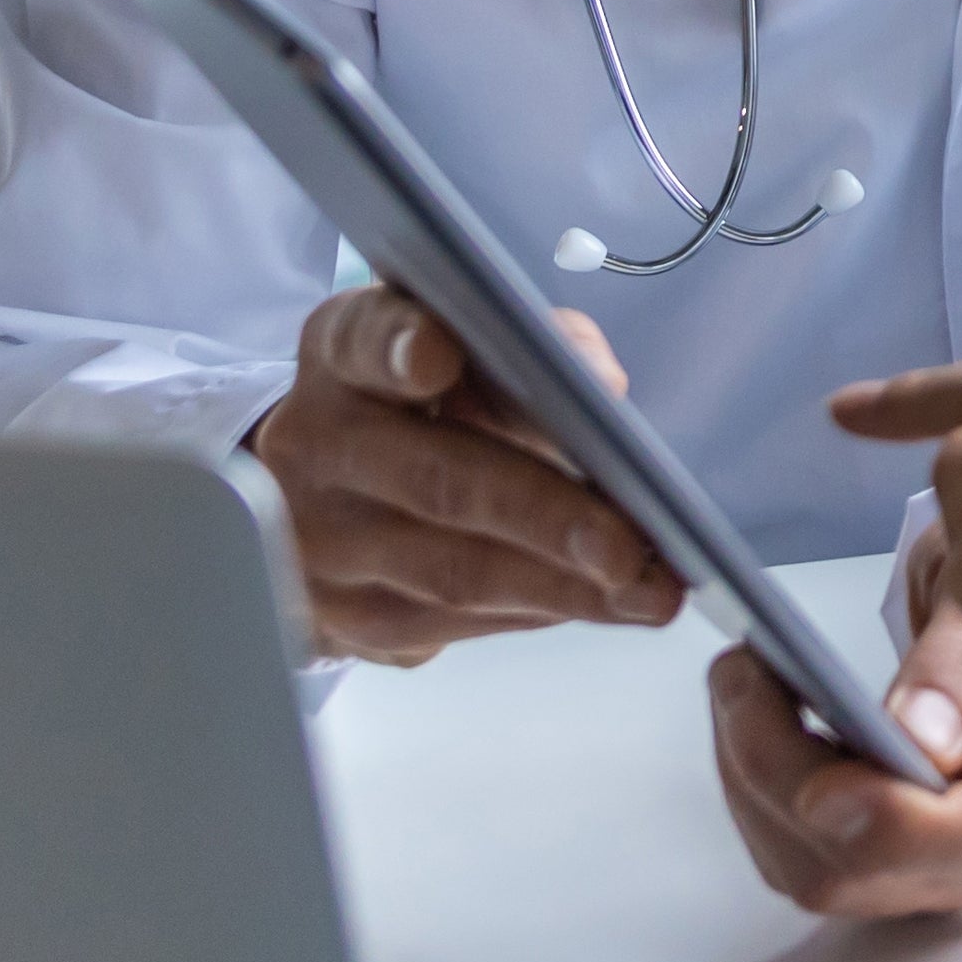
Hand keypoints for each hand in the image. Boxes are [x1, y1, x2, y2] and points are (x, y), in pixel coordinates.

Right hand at [244, 283, 678, 663]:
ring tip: (646, 591)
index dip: (399, 348)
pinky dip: (539, 611)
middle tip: (627, 547)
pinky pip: (454, 623)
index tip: (439, 355)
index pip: (363, 339)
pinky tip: (598, 603)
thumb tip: (602, 386)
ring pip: (452, 573)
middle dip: (545, 517)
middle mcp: (315, 442)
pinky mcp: (342, 616)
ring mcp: (318, 540)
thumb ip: (535, 344)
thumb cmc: (424, 404)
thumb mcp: (463, 347)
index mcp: (342, 352)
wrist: (326, 495)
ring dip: (564, 587)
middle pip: (436, 480)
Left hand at [703, 579, 961, 921]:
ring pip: (832, 880)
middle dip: (788, 784)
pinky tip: (755, 723)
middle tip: (742, 674)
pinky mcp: (907, 864)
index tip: (816, 786)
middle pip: (895, 871)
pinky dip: (762, 798)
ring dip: (757, 787)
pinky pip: (815, 863)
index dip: (902, 828)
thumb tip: (922, 744)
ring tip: (741, 680)